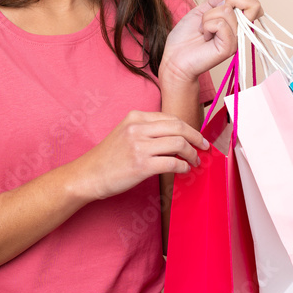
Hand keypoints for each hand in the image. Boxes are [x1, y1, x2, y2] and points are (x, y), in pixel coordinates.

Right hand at [73, 110, 210, 200]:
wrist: (88, 175)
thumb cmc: (108, 157)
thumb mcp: (125, 133)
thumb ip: (148, 130)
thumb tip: (176, 136)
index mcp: (135, 117)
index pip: (171, 118)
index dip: (189, 128)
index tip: (197, 136)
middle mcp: (138, 128)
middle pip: (179, 127)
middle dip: (197, 137)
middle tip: (204, 147)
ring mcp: (139, 146)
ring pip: (178, 143)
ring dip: (191, 153)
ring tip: (194, 161)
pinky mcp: (141, 165)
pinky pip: (172, 162)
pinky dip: (183, 166)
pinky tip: (184, 170)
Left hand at [160, 0, 263, 83]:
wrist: (174, 57)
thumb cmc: (185, 37)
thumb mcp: (200, 11)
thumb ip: (217, 2)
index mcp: (235, 21)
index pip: (253, 1)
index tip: (222, 3)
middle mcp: (239, 30)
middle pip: (248, 3)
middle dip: (227, 1)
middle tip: (212, 14)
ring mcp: (236, 39)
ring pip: (228, 11)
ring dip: (208, 17)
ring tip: (203, 30)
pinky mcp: (229, 47)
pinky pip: (220, 24)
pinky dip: (207, 26)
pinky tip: (205, 37)